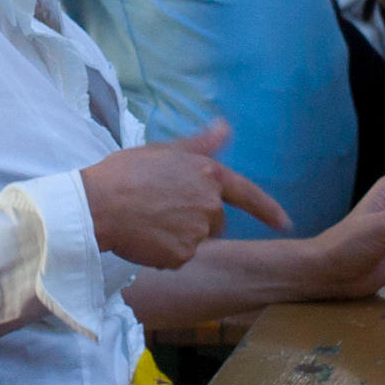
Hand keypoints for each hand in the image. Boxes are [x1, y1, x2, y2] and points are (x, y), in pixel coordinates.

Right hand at [80, 123, 286, 269]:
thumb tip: (225, 126)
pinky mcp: (183, 256)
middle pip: (216, 220)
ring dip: (179, 235)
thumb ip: (200, 144)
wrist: (98, 205)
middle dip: (197, 218)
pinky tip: (144, 238)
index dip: (268, 209)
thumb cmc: (127, 173)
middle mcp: (210, 205)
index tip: (286, 222)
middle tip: (160, 208)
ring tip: (148, 221)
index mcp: (208, 175)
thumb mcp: (165, 150)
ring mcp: (198, 232)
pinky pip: (179, 258)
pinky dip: (165, 253)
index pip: (247, 193)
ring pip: (197, 240)